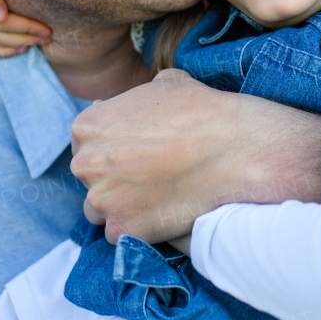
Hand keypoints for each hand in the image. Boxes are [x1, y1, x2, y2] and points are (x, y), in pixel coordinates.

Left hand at [71, 69, 320, 243]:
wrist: (235, 149)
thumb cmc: (203, 112)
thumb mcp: (164, 84)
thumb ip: (139, 98)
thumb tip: (138, 102)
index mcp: (88, 125)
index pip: (85, 140)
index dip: (110, 146)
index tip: (132, 152)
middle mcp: (86, 163)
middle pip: (89, 175)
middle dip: (112, 177)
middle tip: (146, 176)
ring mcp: (102, 199)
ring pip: (100, 209)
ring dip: (120, 206)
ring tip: (155, 199)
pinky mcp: (123, 230)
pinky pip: (122, 235)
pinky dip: (139, 229)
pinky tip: (164, 216)